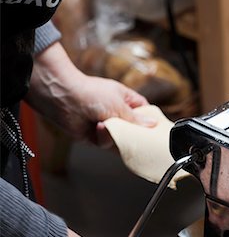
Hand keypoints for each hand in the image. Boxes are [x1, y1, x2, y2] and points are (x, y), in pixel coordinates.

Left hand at [26, 42, 156, 146]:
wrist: (63, 98)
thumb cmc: (91, 93)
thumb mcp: (120, 106)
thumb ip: (137, 119)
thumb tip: (153, 125)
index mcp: (126, 99)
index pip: (144, 111)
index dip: (150, 120)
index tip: (156, 129)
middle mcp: (116, 112)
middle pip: (133, 128)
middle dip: (134, 133)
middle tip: (140, 138)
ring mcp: (106, 124)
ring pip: (120, 139)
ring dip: (116, 134)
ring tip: (108, 125)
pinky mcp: (95, 136)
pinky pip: (106, 144)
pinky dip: (103, 137)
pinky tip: (98, 127)